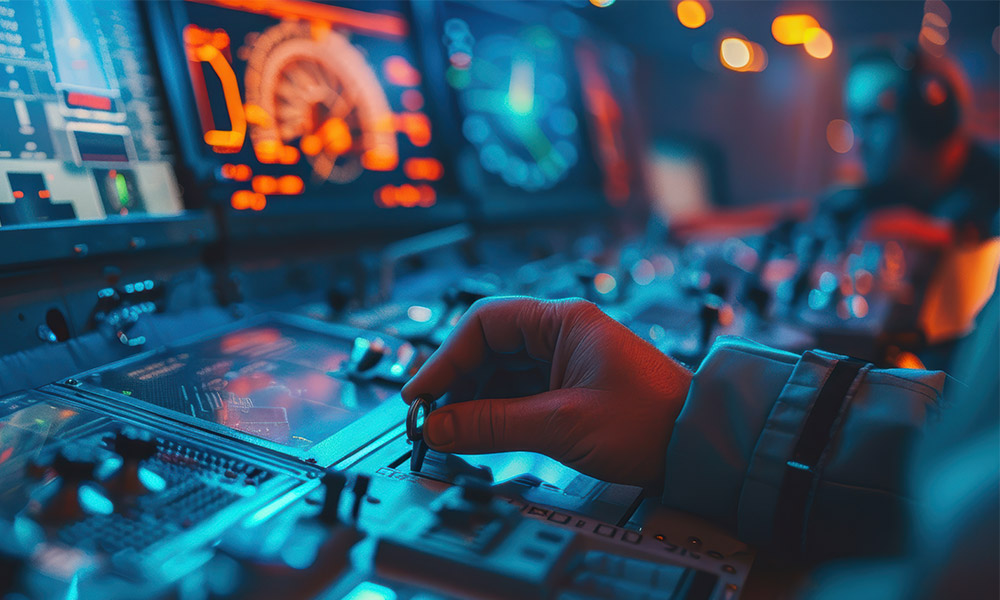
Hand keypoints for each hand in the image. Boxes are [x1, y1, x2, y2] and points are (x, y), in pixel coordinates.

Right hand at [401, 297, 691, 486]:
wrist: (701, 446)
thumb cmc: (651, 421)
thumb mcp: (562, 424)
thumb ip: (492, 425)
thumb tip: (437, 427)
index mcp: (563, 322)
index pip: (484, 323)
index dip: (446, 358)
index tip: (421, 393)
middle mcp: (562, 334)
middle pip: (488, 347)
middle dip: (456, 382)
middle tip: (429, 418)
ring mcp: (566, 361)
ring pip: (501, 372)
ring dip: (472, 400)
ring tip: (449, 432)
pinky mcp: (571, 388)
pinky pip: (518, 393)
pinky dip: (494, 412)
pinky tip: (478, 433)